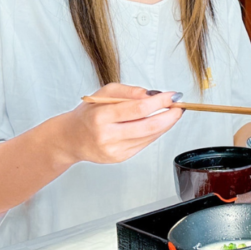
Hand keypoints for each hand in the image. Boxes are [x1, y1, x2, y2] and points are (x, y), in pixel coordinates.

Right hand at [62, 83, 182, 164]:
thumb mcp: (104, 93)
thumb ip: (129, 91)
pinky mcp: (120, 158)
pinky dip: (154, 133)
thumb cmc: (88, 113)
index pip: (138, 108)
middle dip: (170, 116)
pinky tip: (157, 124)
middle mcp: (107, 135)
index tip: (173, 95)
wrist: (71, 139)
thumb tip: (152, 94)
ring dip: (165, 124)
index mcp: (101, 116)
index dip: (160, 102)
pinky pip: (144, 144)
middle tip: (180, 107)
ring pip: (149, 136)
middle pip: (148, 126)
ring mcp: (114, 150)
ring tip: (172, 113)